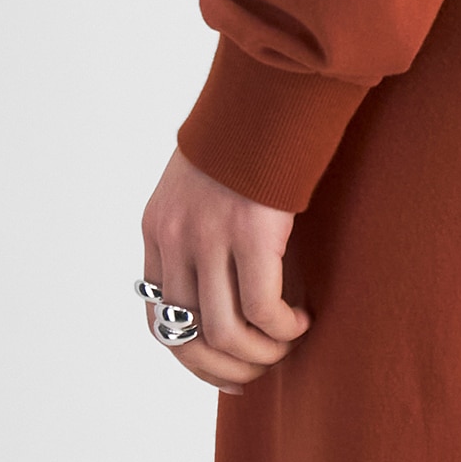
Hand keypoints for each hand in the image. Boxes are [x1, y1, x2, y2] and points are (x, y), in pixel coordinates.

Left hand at [139, 147, 309, 392]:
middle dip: (227, 367)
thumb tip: (220, 288)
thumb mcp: (201, 186)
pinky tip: (303, 319)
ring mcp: (210, 235)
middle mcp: (176, 236)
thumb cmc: (250, 136)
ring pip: (225, 331)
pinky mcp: (251, 231)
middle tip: (261, 369)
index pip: (159, 319)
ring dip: (261, 352)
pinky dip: (283, 327)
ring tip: (288, 343)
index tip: (227, 373)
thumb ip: (199, 232)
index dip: (191, 358)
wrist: (271, 88)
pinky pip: (262, 309)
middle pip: (188, 336)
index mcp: (158, 228)